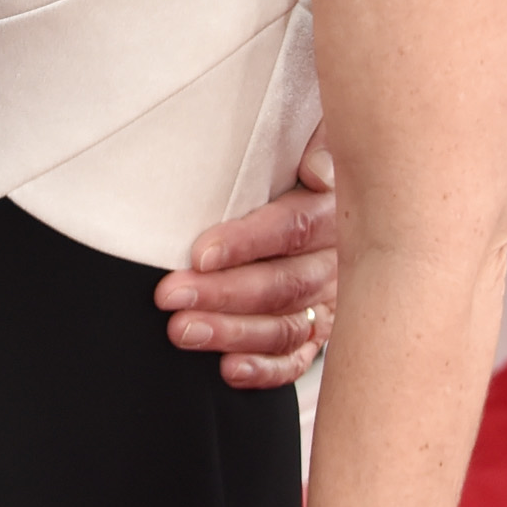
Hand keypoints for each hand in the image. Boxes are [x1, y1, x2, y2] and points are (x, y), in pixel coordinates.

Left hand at [154, 125, 335, 388]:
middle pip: (283, 283)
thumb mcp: (314, 136)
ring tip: (181, 332)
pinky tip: (229, 370)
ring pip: (285, 325)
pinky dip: (265, 369)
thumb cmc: (297, 159)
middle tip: (170, 296)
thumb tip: (320, 171)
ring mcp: (330, 300)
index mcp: (334, 210)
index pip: (293, 228)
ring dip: (231, 333)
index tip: (199, 254)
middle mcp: (336, 261)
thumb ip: (317, 145)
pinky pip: (296, 358)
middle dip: (222, 293)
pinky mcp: (320, 331)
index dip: (246, 242)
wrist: (331, 192)